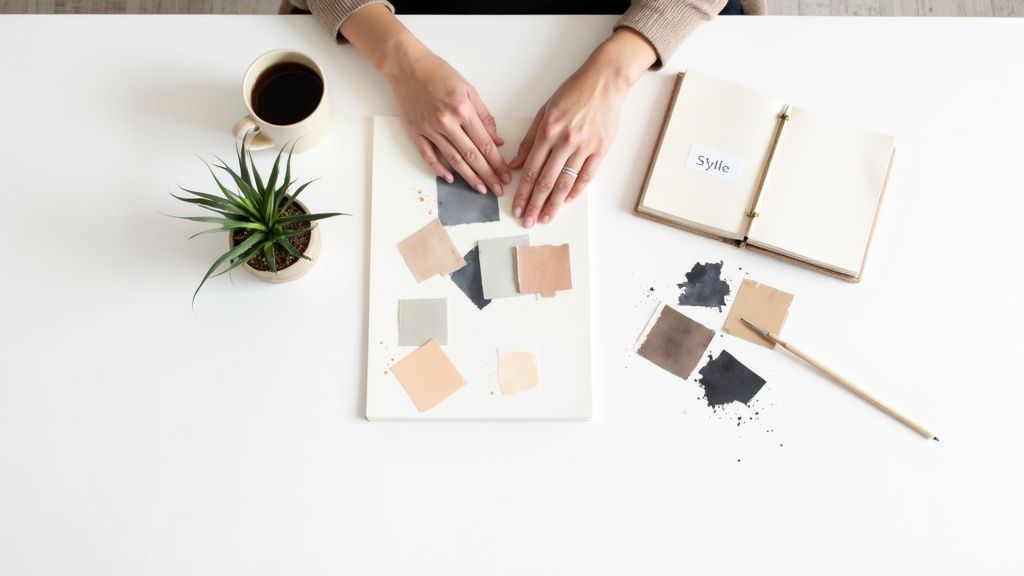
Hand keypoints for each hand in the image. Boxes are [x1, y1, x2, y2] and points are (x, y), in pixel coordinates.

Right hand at [386, 50, 510, 195]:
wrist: (406, 66)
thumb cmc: (438, 73)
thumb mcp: (468, 89)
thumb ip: (484, 116)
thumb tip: (496, 140)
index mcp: (463, 110)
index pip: (484, 144)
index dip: (497, 163)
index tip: (506, 176)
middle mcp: (447, 122)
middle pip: (472, 156)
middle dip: (488, 176)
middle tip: (498, 190)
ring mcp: (430, 129)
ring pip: (453, 160)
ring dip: (468, 177)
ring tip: (481, 189)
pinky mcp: (416, 132)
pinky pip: (428, 155)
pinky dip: (439, 169)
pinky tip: (450, 179)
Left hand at [510, 29, 657, 225]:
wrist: (604, 80)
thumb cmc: (573, 93)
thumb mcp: (545, 111)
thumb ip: (530, 140)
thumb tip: (515, 164)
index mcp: (547, 131)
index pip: (530, 169)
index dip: (522, 192)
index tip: (516, 207)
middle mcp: (564, 141)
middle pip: (546, 181)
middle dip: (535, 204)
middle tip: (527, 220)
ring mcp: (584, 146)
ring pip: (565, 182)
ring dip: (553, 203)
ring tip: (545, 218)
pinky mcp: (601, 149)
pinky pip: (587, 175)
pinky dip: (576, 190)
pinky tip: (566, 201)